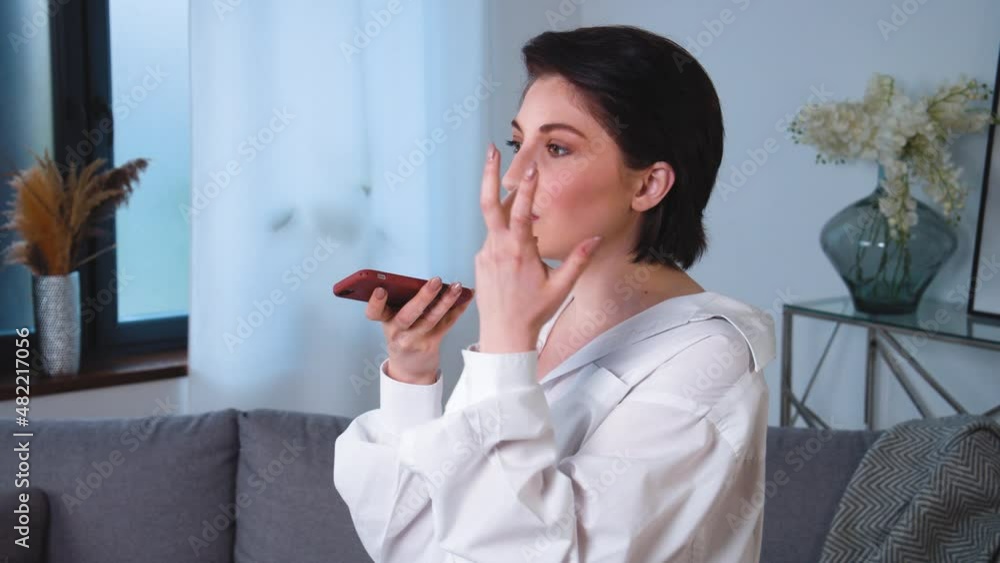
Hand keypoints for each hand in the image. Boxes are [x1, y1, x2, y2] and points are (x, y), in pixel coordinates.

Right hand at [366, 277, 472, 384]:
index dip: (375, 302)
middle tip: (436, 280)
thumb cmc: (402, 333)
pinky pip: (446, 323)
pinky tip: (468, 295)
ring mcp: (415, 340)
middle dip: (423, 297)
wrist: (409, 367)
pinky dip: (458, 308)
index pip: (374, 313)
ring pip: (432, 318)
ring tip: (457, 286)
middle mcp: (397, 332)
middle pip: (408, 315)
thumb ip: (402, 301)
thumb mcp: (393, 320)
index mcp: (384, 321)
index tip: (380, 290)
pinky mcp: (431, 344)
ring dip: (447, 301)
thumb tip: (429, 280)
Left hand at [475, 143, 602, 353]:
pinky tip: (519, 240)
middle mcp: (497, 249)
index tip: (531, 169)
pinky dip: (504, 230)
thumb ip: (578, 260)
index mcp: (518, 253)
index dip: (528, 189)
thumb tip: (597, 238)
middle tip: (492, 151)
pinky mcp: (480, 260)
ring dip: (506, 205)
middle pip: (489, 204)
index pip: (521, 213)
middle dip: (490, 175)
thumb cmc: (533, 312)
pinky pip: (493, 238)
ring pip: (494, 221)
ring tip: (521, 192)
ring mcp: (485, 254)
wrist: (503, 334)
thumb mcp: (561, 287)